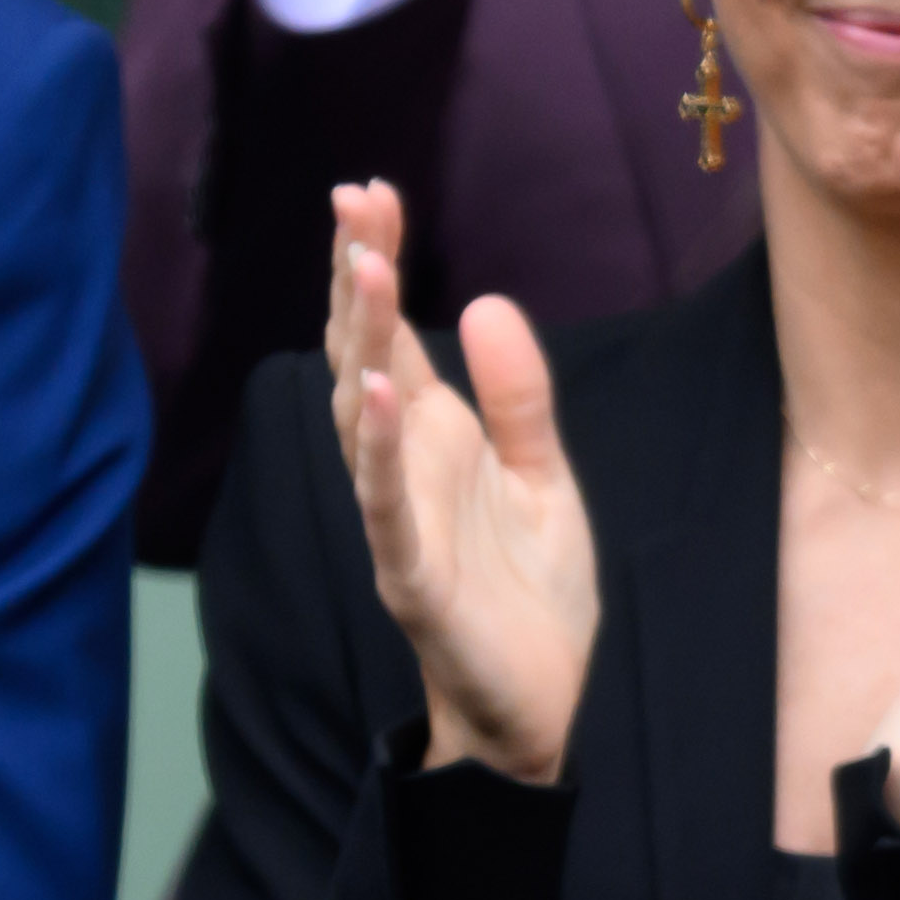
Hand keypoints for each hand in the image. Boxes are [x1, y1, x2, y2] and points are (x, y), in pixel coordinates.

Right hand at [325, 182, 599, 786]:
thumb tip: (482, 302)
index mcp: (434, 442)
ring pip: (363, 420)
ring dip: (361, 344)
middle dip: (356, 281)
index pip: (391, 335)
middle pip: (364, 357)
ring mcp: (400, 522)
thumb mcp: (543, 475)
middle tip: (352, 202)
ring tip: (363, 269)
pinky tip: (377, 392)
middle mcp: (405, 471)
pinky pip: (385, 507)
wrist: (547, 707)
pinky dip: (379, 450)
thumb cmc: (534, 597)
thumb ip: (519, 396)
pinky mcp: (412, 578)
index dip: (376, 264)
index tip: (371, 191)